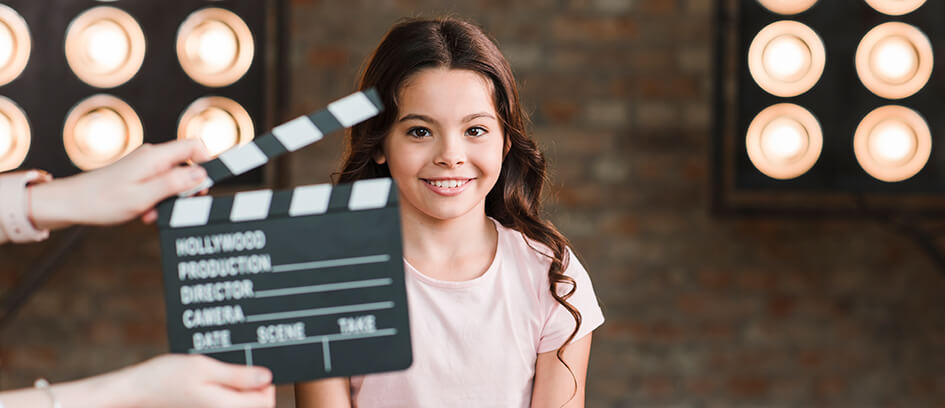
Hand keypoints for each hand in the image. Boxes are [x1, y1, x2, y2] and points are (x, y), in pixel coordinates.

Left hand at [30, 139, 210, 228]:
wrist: (71, 204)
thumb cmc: (102, 201)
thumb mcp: (144, 197)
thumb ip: (174, 184)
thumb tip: (201, 174)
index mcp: (155, 157)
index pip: (194, 145)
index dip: (207, 162)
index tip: (206, 185)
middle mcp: (152, 156)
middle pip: (187, 164)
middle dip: (188, 188)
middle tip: (178, 206)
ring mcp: (145, 165)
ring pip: (174, 177)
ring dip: (170, 198)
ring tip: (152, 213)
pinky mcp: (139, 175)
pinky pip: (160, 184)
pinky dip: (158, 199)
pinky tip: (145, 212)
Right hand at [114, 354, 274, 407]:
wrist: (134, 392)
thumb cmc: (164, 378)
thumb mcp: (204, 367)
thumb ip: (239, 375)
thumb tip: (267, 377)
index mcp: (226, 407)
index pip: (266, 400)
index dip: (266, 381)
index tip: (253, 366)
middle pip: (255, 404)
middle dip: (254, 386)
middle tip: (238, 366)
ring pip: (240, 404)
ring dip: (239, 388)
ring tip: (223, 372)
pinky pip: (224, 404)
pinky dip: (226, 392)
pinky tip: (213, 380)